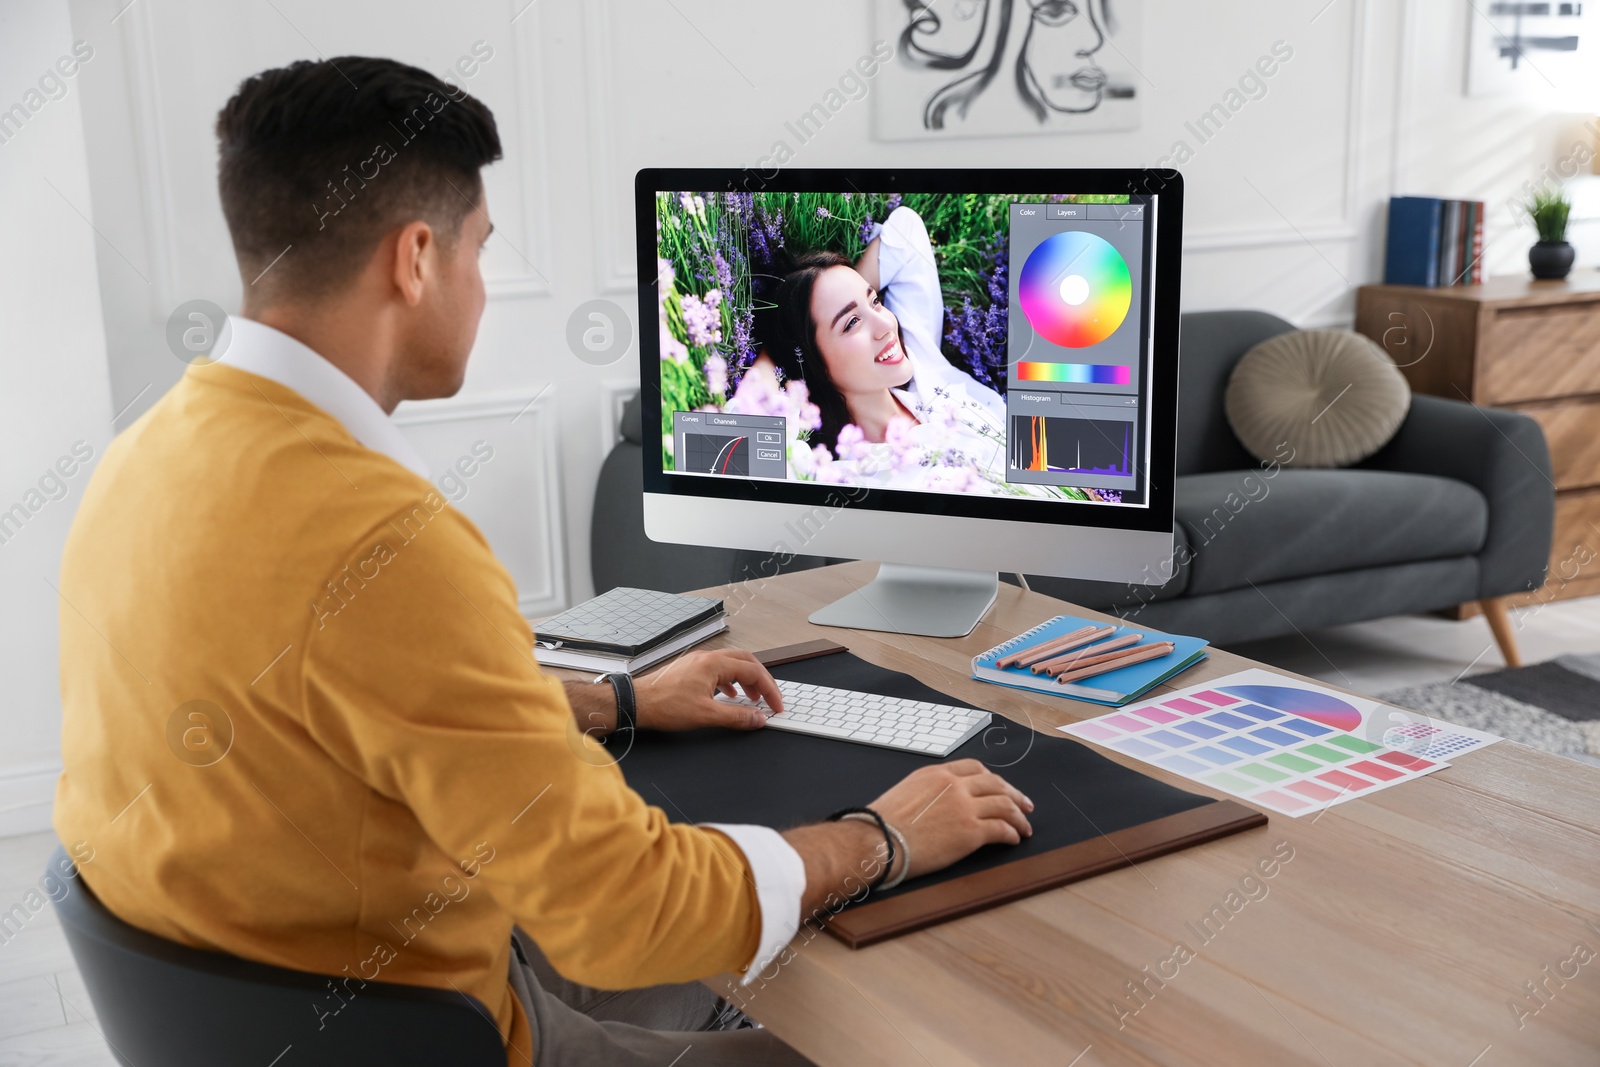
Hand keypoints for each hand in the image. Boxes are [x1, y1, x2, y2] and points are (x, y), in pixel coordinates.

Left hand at [633, 649, 784, 731]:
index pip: (753, 670)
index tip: (776, 704)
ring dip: (746, 680)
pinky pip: (718, 670)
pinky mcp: (690, 669)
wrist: (637, 703)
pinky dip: (731, 681)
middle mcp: (707, 657)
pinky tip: (729, 695)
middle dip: (761, 680)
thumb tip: (758, 718)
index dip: (769, 689)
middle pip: (746, 661)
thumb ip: (737, 716)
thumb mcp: (706, 715)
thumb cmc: (665, 706)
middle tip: (770, 697)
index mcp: (714, 663)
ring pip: (732, 664)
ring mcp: (698, 661)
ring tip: (752, 698)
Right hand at [869, 760, 1032, 880]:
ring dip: (1018, 816)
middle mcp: (954, 785)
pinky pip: (1001, 829)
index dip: (992, 779)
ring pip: (1004, 804)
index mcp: (937, 774)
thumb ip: (927, 792)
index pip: (974, 768)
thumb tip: (937, 805)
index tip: (1000, 787)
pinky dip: (1012, 833)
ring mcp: (965, 807)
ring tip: (1024, 826)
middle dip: (1014, 794)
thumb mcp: (905, 792)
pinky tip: (1013, 839)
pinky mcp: (971, 831)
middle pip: (995, 784)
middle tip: (1024, 805)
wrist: (878, 840)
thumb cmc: (882, 823)